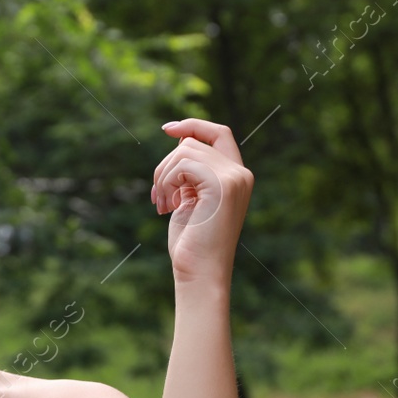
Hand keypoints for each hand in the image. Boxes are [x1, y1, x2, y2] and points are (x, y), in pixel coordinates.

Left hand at [149, 118, 254, 285]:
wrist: (200, 272)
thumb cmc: (192, 243)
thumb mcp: (190, 199)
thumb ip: (191, 173)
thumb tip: (180, 140)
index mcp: (237, 177)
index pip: (219, 133)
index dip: (193, 125)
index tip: (167, 129)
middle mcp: (240, 174)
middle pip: (192, 143)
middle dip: (165, 165)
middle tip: (157, 196)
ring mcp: (234, 178)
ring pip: (184, 151)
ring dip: (163, 176)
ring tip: (162, 204)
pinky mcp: (222, 185)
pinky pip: (182, 164)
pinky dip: (166, 182)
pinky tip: (167, 206)